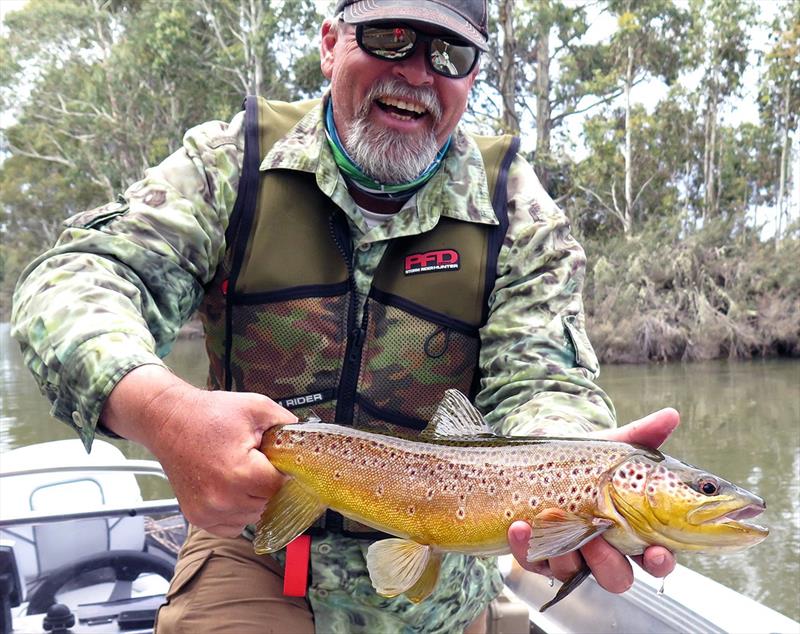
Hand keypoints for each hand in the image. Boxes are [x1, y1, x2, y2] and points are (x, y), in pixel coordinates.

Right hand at [102, 366, 296, 536]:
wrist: (169, 420)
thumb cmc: (211, 413)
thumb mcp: (257, 408)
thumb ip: (288, 425)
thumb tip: (310, 441)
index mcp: (242, 474)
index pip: (284, 488)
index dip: (288, 474)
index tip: (284, 463)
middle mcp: (224, 499)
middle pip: (269, 504)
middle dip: (270, 484)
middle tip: (260, 462)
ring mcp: (208, 512)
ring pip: (253, 516)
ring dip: (255, 499)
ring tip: (243, 472)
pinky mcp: (198, 518)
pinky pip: (233, 526)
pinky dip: (238, 511)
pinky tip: (232, 487)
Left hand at [508, 408, 679, 593]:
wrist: (539, 458)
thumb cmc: (586, 461)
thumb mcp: (612, 448)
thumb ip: (643, 435)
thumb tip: (671, 415)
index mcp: (633, 532)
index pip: (656, 559)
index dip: (659, 561)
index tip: (655, 552)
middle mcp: (605, 551)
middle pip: (616, 578)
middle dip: (608, 563)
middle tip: (598, 537)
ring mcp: (571, 556)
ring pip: (573, 573)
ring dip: (564, 554)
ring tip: (553, 521)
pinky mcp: (539, 556)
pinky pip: (533, 562)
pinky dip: (525, 546)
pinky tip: (520, 526)